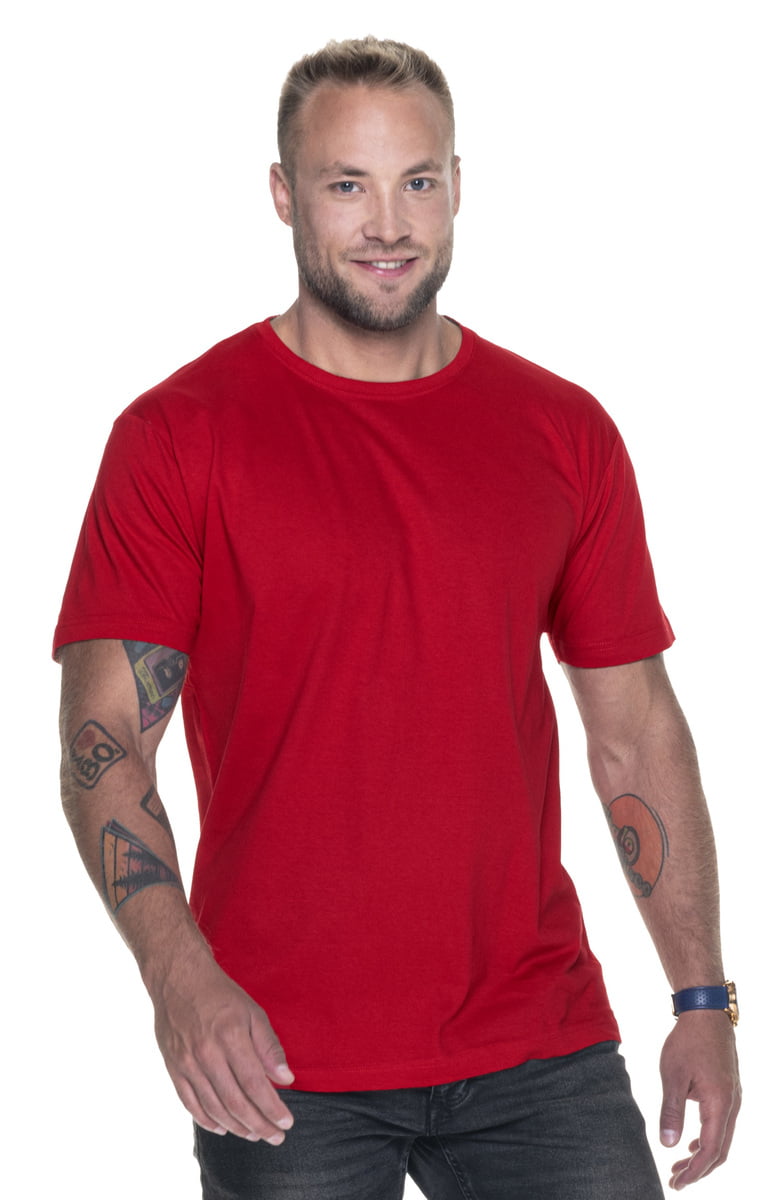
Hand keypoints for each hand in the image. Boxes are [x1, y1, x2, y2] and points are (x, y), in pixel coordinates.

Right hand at [150, 946, 294, 1143]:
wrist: (178, 979)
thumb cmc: (221, 995)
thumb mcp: (253, 1012)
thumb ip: (269, 1047)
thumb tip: (286, 1079)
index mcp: (230, 1037)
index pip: (255, 1084)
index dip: (272, 1108)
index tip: (287, 1123)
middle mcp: (207, 1053)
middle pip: (235, 1102)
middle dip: (259, 1125)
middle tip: (276, 1137)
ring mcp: (187, 1063)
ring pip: (213, 1107)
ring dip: (236, 1127)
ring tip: (254, 1135)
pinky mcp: (173, 1067)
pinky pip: (190, 1103)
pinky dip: (207, 1120)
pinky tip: (223, 1128)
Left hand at [659, 1011, 740, 1188]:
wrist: (707, 1012)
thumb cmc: (688, 1041)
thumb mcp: (673, 1076)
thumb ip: (671, 1112)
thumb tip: (669, 1145)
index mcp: (720, 1104)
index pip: (709, 1150)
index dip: (694, 1171)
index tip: (676, 1183)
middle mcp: (732, 1104)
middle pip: (719, 1150)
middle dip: (698, 1169)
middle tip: (676, 1180)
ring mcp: (733, 1097)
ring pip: (722, 1138)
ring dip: (702, 1154)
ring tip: (680, 1164)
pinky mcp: (728, 1090)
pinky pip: (722, 1124)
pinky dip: (708, 1138)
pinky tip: (691, 1140)